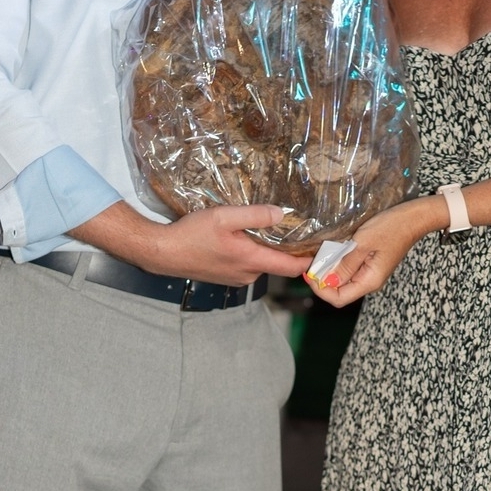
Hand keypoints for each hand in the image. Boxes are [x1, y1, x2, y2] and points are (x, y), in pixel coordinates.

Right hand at [73, 200, 312, 285]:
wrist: (162, 253)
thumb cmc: (191, 234)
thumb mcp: (224, 217)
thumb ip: (254, 215)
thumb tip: (282, 214)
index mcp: (251, 261)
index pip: (292, 267)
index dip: (311, 260)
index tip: (327, 250)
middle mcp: (248, 274)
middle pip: (279, 264)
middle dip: (291, 249)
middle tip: (305, 230)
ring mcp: (236, 277)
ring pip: (263, 263)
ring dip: (270, 249)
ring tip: (278, 229)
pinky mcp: (226, 275)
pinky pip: (248, 263)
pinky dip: (254, 251)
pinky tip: (247, 236)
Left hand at [304, 198, 438, 306]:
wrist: (412, 217)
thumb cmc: (390, 228)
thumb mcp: (363, 243)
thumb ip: (345, 263)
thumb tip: (327, 280)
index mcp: (369, 281)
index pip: (339, 298)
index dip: (321, 289)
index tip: (309, 273)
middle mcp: (369, 280)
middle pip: (339, 290)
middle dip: (322, 279)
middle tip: (310, 261)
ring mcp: (369, 271)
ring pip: (343, 279)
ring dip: (329, 269)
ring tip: (318, 254)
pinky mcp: (369, 262)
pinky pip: (349, 267)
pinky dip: (337, 261)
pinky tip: (331, 250)